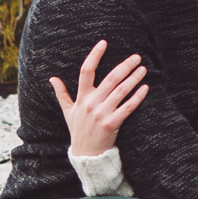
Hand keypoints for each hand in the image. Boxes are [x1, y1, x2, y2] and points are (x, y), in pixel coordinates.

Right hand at [50, 40, 148, 157]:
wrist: (86, 155)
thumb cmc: (78, 131)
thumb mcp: (67, 112)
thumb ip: (61, 94)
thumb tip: (52, 78)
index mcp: (81, 98)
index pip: (86, 71)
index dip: (94, 56)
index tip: (104, 43)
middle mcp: (91, 103)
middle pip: (110, 79)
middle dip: (125, 66)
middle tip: (137, 57)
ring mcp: (102, 114)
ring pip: (121, 91)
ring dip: (134, 78)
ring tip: (143, 69)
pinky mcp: (112, 124)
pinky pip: (128, 107)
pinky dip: (138, 97)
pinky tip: (145, 88)